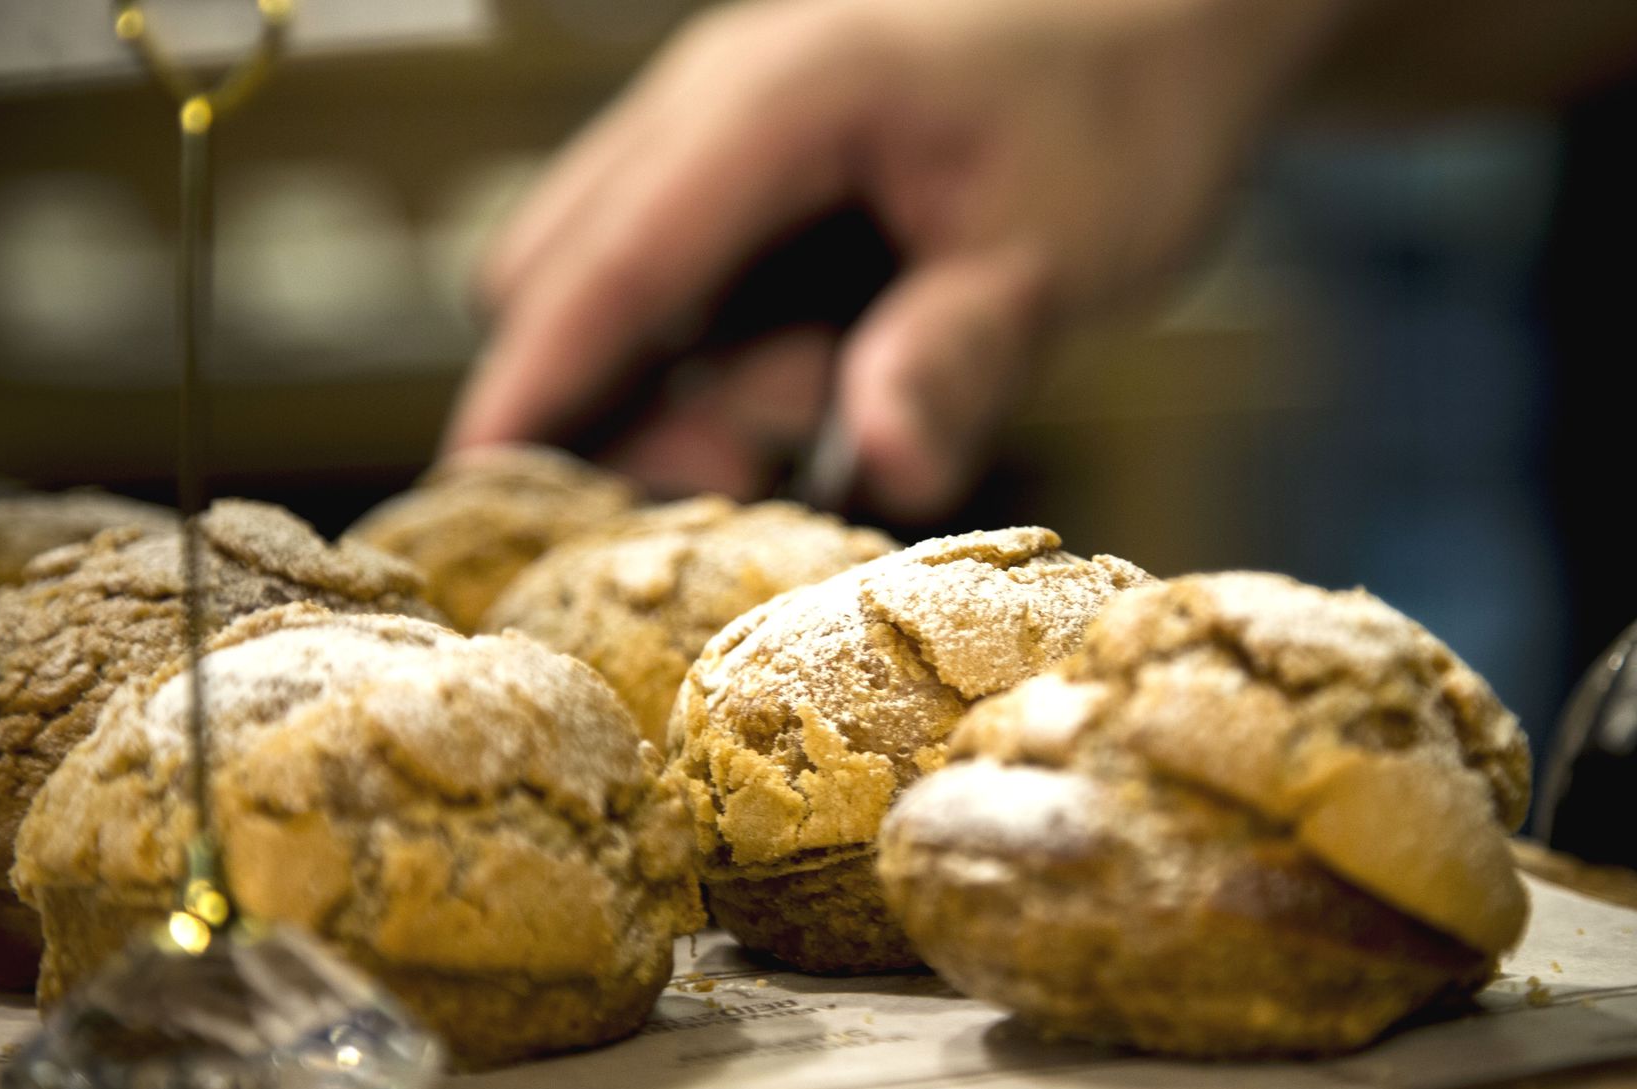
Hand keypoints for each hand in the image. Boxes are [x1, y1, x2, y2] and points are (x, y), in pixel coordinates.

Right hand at [448, 0, 1325, 516]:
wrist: (1169, 15)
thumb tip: (879, 464)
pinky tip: (819, 378)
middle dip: (616, 400)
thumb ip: (959, 354)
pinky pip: (686, 275)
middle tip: (737, 484)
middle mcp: (720, 99)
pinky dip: (718, 350)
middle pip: (569, 265)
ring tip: (815, 419)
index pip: (616, 259)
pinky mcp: (757, 167)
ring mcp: (730, 126)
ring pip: (619, 275)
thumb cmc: (1122, 113)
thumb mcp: (1061, 252)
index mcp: (782, 102)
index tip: (467, 492)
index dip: (538, 383)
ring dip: (679, 380)